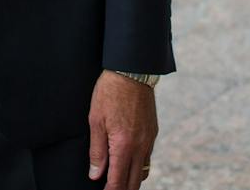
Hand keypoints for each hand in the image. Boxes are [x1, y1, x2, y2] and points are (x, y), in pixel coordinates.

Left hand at [87, 70, 157, 188]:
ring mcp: (149, 139)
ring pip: (143, 172)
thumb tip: (95, 174)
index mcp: (123, 145)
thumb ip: (96, 151)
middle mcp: (140, 146)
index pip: (117, 182)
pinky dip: (139, 165)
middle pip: (134, 183)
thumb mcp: (96, 121)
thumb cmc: (110, 93)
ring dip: (132, 180)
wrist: (132, 71)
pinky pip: (147, 157)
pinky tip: (128, 161)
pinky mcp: (153, 131)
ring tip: (119, 179)